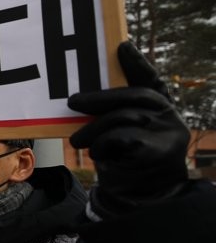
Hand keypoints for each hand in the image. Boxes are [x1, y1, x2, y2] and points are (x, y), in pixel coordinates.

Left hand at [68, 41, 189, 210]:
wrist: (138, 197)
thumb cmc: (123, 159)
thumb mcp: (119, 131)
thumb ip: (113, 112)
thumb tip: (81, 95)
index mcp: (161, 107)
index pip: (151, 79)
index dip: (137, 62)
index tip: (121, 45)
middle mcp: (170, 116)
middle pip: (135, 95)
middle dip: (100, 97)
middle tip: (72, 102)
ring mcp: (169, 133)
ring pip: (124, 117)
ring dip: (94, 129)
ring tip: (79, 140)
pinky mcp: (161, 151)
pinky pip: (122, 137)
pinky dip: (103, 144)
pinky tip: (98, 153)